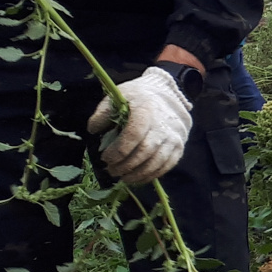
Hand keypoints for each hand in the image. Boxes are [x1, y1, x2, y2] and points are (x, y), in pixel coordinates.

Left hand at [88, 65, 192, 185]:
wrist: (166, 94)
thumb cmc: (137, 97)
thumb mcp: (118, 96)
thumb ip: (103, 113)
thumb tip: (93, 130)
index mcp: (146, 109)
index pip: (133, 135)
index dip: (118, 150)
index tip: (105, 157)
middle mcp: (163, 124)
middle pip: (144, 152)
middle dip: (125, 165)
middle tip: (111, 170)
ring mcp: (174, 136)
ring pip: (156, 162)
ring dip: (137, 174)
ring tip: (122, 177)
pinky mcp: (179, 146)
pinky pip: (167, 165)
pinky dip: (151, 175)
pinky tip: (138, 178)